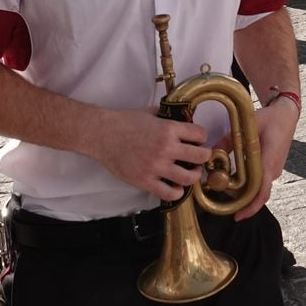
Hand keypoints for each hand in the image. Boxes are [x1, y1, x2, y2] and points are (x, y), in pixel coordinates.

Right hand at [91, 109, 211, 203]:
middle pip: (200, 156)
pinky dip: (177, 192)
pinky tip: (175, 186)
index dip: (201, 137)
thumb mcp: (150, 113)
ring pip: (189, 177)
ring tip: (190, 172)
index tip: (198, 140)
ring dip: (194, 175)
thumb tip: (183, 119)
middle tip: (199, 156)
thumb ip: (168, 116)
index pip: (200, 134)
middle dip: (203, 156)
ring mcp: (156, 167)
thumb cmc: (124, 122)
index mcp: (168, 129)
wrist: (102, 135)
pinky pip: (170, 193)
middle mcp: (166, 148)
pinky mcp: (145, 181)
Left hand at [231, 97, 298, 220]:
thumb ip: (230, 138)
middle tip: (220, 194)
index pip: (261, 191)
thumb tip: (212, 151)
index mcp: (269, 161)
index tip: (238, 216)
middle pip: (257, 194)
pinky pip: (260, 181)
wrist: (287, 115)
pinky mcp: (272, 168)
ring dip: (242, 190)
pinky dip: (247, 183)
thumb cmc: (270, 119)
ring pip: (258, 189)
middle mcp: (273, 170)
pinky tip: (234, 176)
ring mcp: (274, 170)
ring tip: (224, 182)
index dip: (250, 206)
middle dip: (239, 199)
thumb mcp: (249, 124)